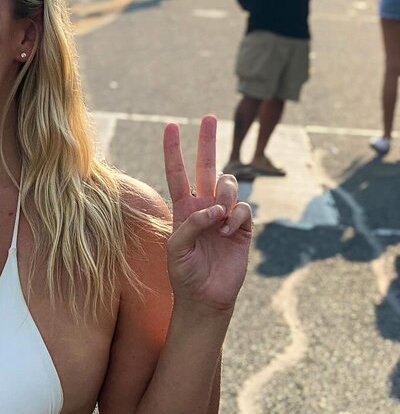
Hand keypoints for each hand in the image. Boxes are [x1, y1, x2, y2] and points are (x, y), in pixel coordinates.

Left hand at [163, 115, 252, 314]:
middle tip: (209, 116)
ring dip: (225, 196)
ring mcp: (224, 215)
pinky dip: (236, 217)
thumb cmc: (184, 274)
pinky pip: (244, 208)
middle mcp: (204, 207)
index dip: (173, 150)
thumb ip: (190, 224)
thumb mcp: (176, 249)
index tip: (170, 126)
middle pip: (206, 166)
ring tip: (220, 220)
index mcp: (183, 209)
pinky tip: (229, 233)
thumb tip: (214, 208)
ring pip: (229, 185)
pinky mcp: (242, 227)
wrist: (206, 297)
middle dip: (207, 142)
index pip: (177, 173)